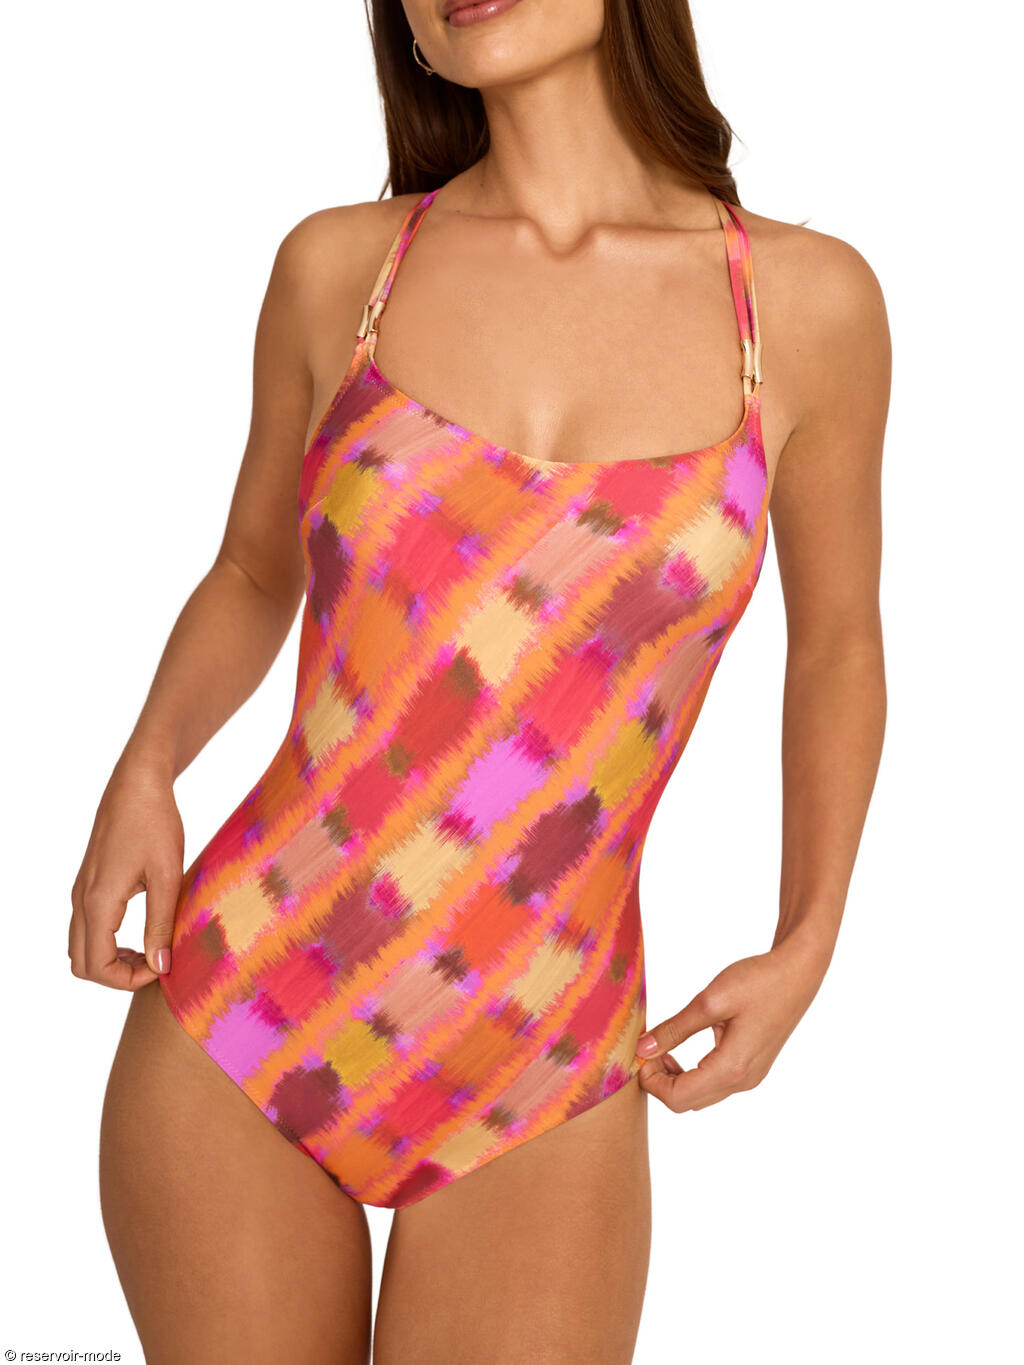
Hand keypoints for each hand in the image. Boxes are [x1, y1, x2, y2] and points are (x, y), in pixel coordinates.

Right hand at [69, 757, 184, 989]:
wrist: (137, 783)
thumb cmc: (155, 822)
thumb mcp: (167, 875)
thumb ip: (161, 923)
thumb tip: (161, 966)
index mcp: (98, 902)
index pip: (98, 966)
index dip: (130, 979)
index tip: (163, 967)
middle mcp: (81, 900)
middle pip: (83, 964)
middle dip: (118, 975)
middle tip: (156, 964)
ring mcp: (81, 892)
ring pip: (81, 947)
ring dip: (112, 959)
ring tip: (151, 950)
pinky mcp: (88, 884)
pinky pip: (87, 928)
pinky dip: (108, 942)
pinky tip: (142, 934)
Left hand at [634, 935, 831, 1111]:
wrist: (797, 973)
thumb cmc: (758, 982)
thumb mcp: (710, 1001)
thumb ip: (675, 1028)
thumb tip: (644, 1048)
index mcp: (731, 1068)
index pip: (678, 1098)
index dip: (651, 1081)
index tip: (640, 1054)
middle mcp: (743, 1081)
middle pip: (688, 1102)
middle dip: (660, 1082)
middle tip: (648, 1049)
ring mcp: (750, 1077)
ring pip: (701, 1096)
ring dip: (676, 1079)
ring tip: (663, 1047)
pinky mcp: (752, 1068)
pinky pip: (715, 1084)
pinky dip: (693, 1074)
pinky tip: (684, 1047)